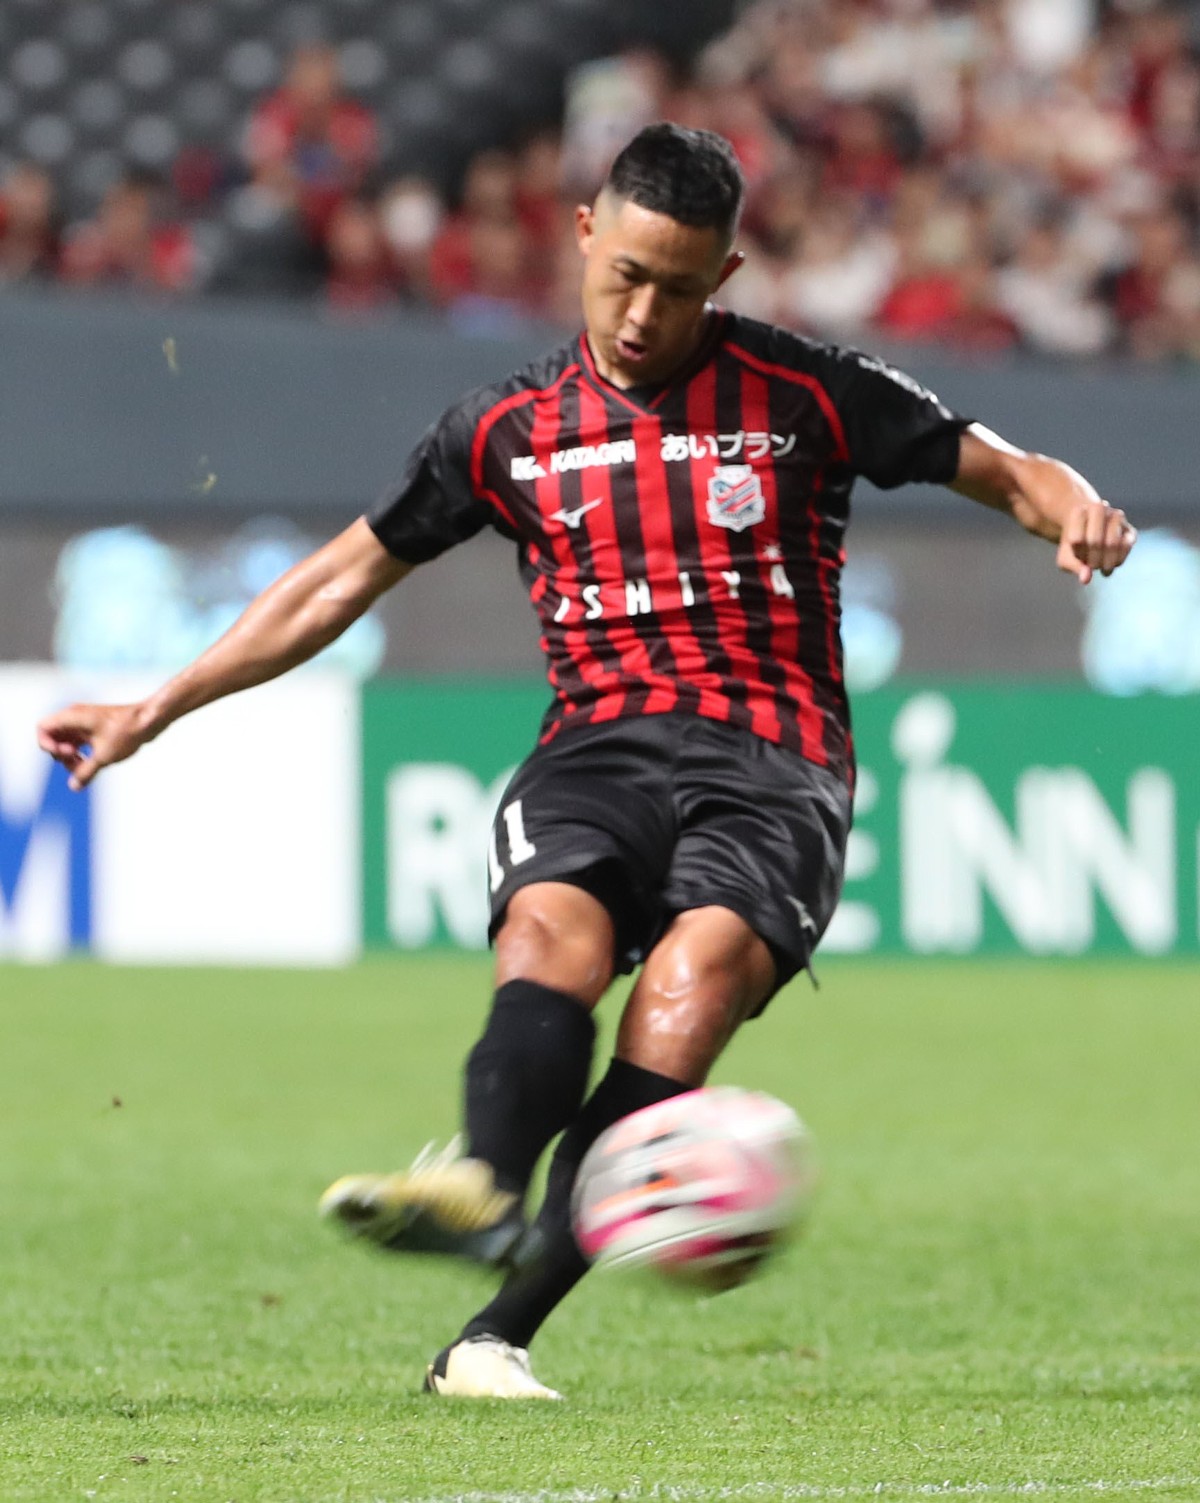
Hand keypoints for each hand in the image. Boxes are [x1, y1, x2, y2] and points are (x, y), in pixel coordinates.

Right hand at [36, 702, 152, 790]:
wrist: (149, 720)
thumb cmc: (127, 732)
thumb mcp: (104, 757)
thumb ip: (86, 772)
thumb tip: (74, 787)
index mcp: (73, 716)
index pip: (43, 727)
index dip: (46, 744)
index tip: (64, 754)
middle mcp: (75, 717)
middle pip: (53, 737)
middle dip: (60, 754)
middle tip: (77, 763)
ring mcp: (84, 722)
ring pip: (65, 741)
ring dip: (70, 756)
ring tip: (85, 766)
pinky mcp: (93, 728)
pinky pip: (77, 742)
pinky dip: (79, 753)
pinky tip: (90, 764)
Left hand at [1056, 499, 1136, 584]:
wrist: (1088, 530)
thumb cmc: (1074, 545)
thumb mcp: (1065, 555)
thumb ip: (1072, 566)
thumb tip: (1086, 579)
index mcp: (1079, 511)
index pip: (1077, 539)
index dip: (1077, 554)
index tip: (1077, 555)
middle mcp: (1100, 508)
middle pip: (1095, 541)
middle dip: (1091, 560)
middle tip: (1090, 565)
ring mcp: (1117, 518)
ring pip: (1112, 543)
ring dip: (1105, 562)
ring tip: (1100, 567)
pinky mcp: (1130, 531)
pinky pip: (1126, 547)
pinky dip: (1117, 561)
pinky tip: (1109, 567)